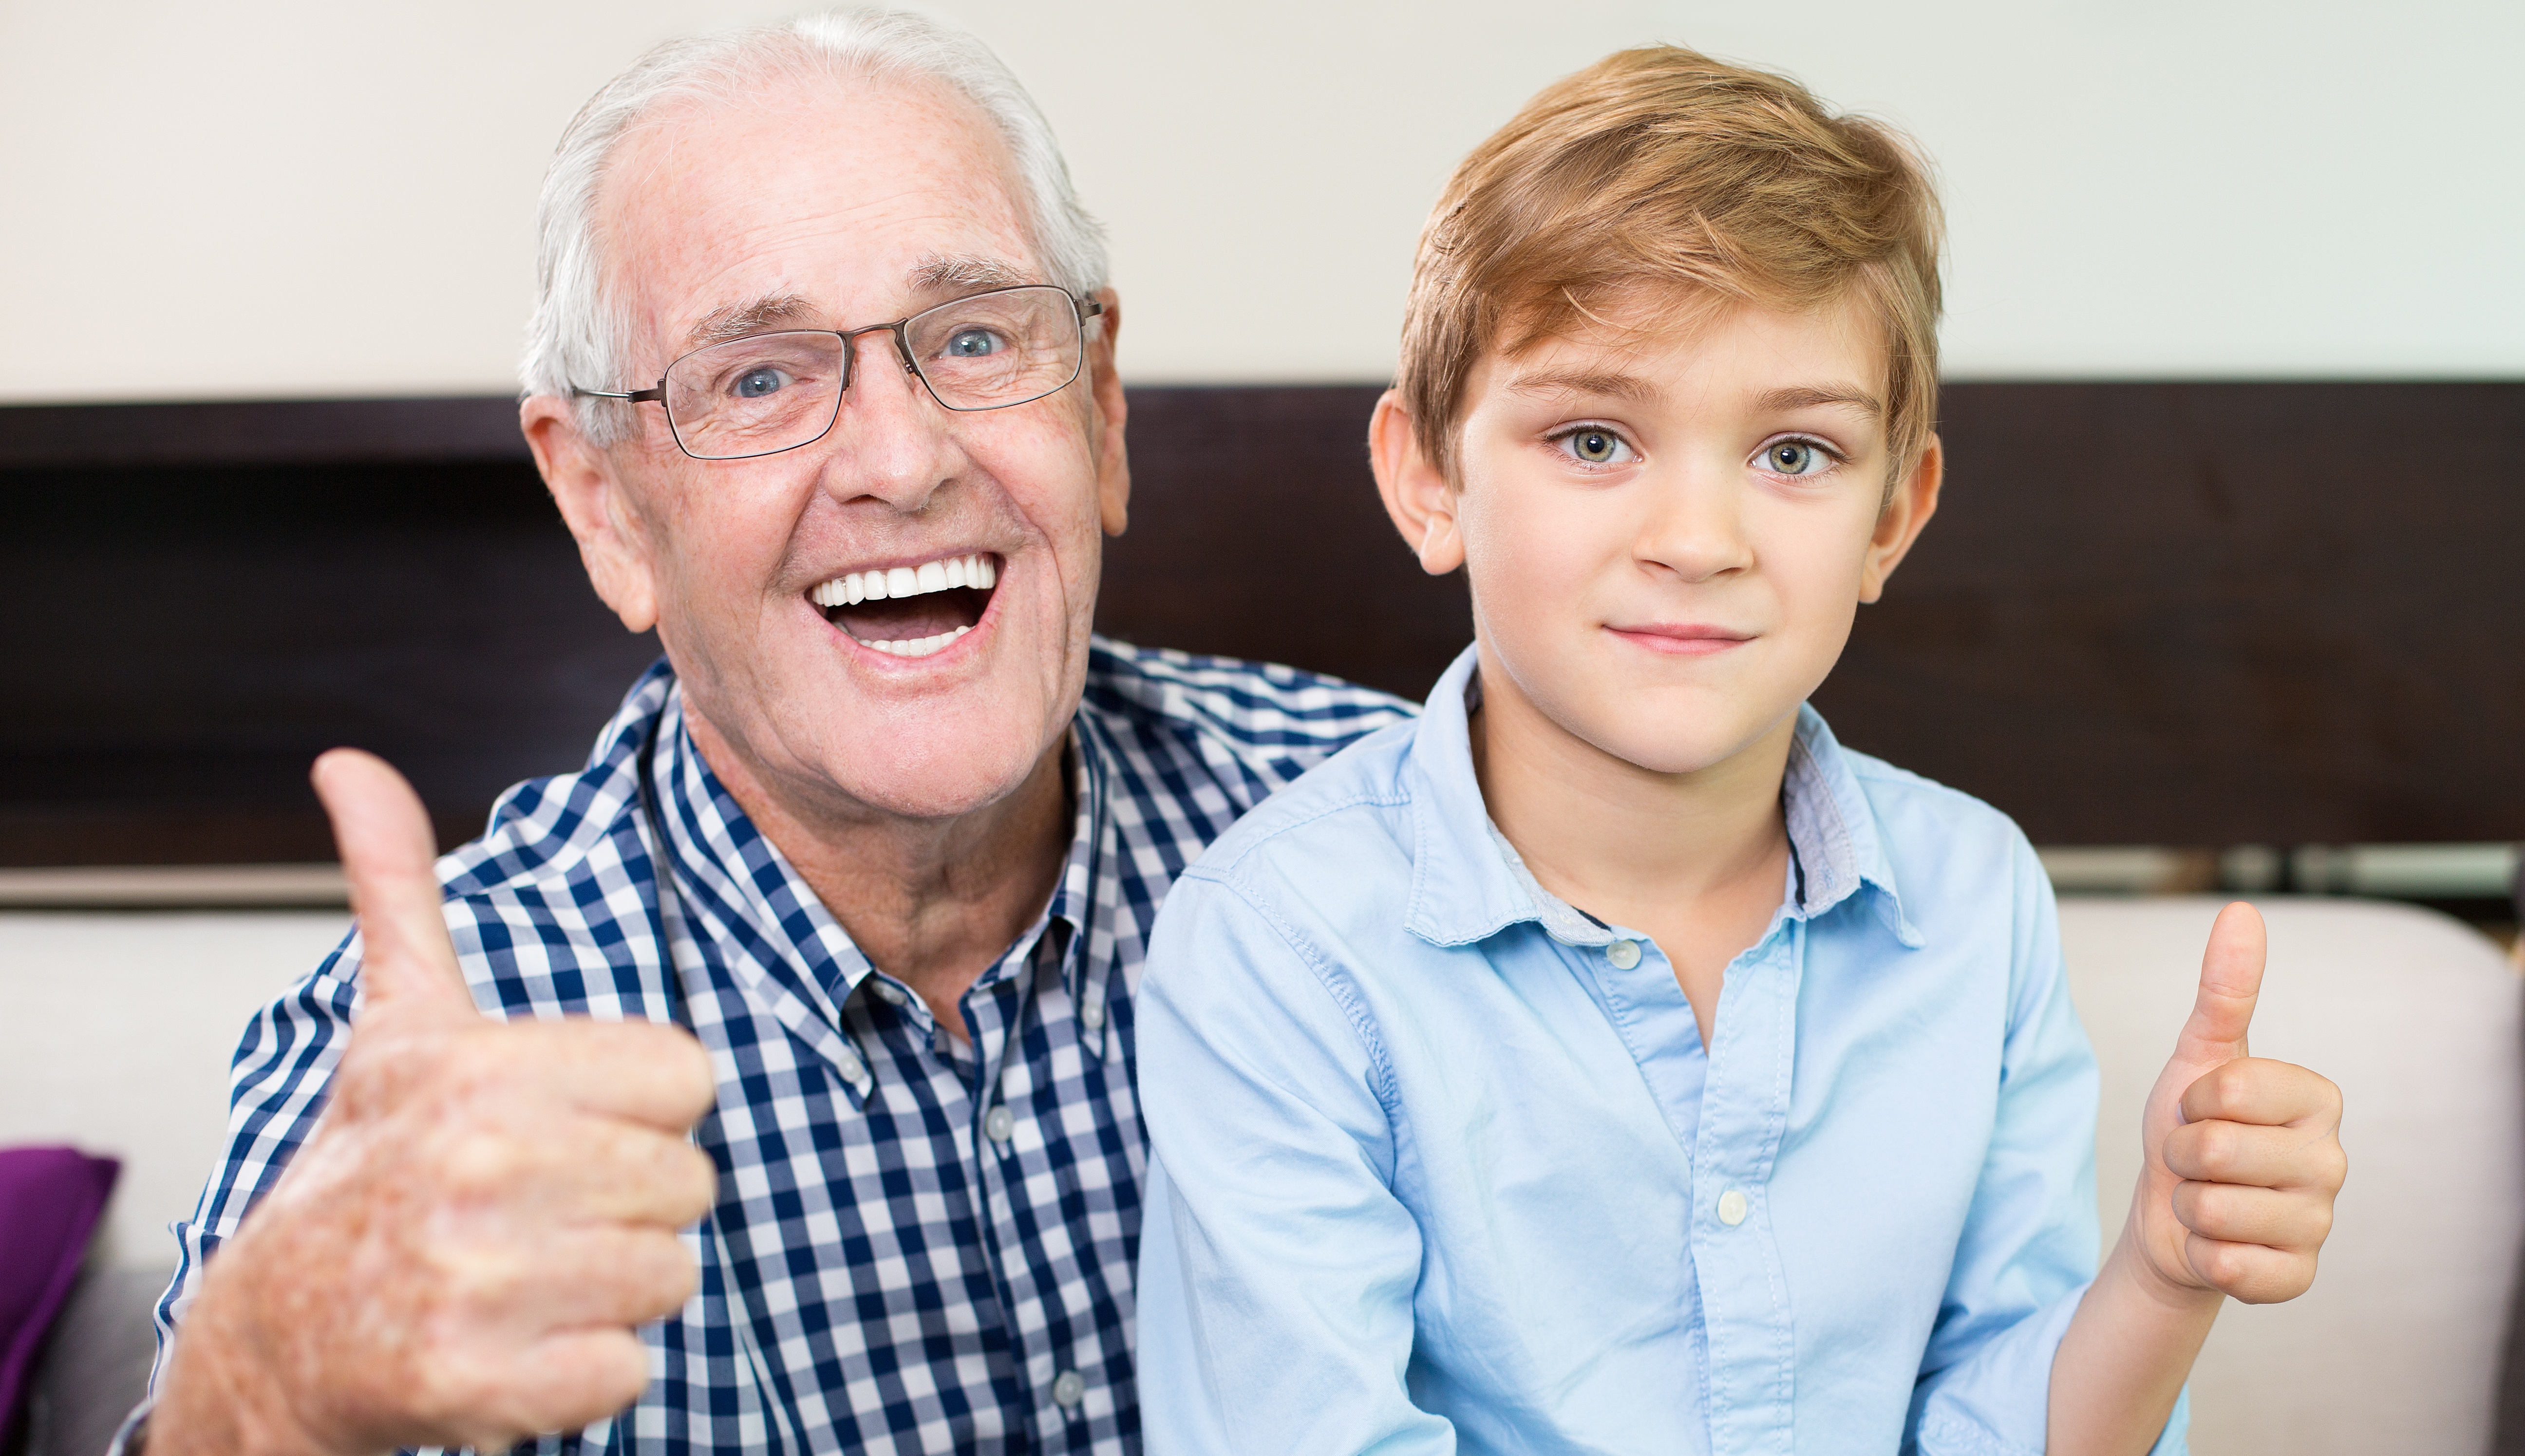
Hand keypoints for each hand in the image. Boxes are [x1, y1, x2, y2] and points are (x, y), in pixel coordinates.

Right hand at [153, 751, 719, 1455]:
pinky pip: (629, 1371)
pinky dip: (583, 1372)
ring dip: (610, 1289)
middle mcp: (481, 1164)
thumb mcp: (396, 1024)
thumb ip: (395, 889)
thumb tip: (349, 765)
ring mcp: (479, 1278)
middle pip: (690, 1182)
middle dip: (628, 1204)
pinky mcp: (482, 1382)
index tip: (561, 1126)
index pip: (688, 1077)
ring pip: (671, 1276)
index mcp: (485, 1070)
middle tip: (537, 1209)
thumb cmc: (371, 1164)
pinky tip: (511, 1343)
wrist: (279, 1332)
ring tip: (525, 1272)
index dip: (639, 1110)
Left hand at [2126, 901, 2345, 1305]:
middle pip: (2213, 1150)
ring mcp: (2320, 1222)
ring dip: (2187, 1205)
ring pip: (2214, 1209)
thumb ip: (2225, 988)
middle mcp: (2332, 1160)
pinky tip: (2216, 1243)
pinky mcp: (2297, 1277)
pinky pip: (2228, 1266)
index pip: (2224, 1090)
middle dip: (2180, 1155)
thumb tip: (2243, 911)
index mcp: (2317, 1098)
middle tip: (2195, 1160)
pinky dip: (2201, 1254)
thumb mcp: (2198, 1055)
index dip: (2186, 1102)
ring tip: (2205, 1198)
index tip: (2195, 1110)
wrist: (2172, 1208)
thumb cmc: (2189, 1124)